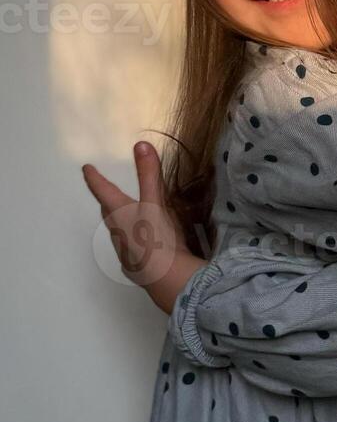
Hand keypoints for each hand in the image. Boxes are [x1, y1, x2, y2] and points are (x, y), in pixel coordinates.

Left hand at [82, 142, 204, 313]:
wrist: (164, 278)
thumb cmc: (156, 237)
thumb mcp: (155, 202)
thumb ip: (149, 175)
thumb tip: (140, 143)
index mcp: (119, 213)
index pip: (103, 191)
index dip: (95, 178)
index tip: (86, 168)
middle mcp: (117, 230)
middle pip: (108, 211)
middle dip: (107, 199)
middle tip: (106, 190)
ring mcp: (125, 249)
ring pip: (119, 229)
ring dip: (121, 219)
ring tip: (128, 214)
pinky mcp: (136, 263)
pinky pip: (131, 244)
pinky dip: (134, 236)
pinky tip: (145, 240)